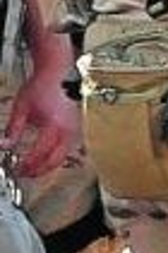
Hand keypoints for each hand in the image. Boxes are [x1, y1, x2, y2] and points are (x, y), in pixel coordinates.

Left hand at [3, 61, 77, 177]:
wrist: (54, 78)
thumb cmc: (40, 89)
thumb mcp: (20, 109)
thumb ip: (12, 130)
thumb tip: (5, 146)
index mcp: (54, 124)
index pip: (40, 151)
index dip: (28, 163)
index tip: (18, 168)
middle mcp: (67, 129)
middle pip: (55, 159)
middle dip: (39, 170)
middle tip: (25, 174)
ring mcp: (74, 130)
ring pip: (63, 157)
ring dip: (48, 166)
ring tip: (34, 169)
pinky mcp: (75, 130)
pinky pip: (67, 150)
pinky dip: (56, 158)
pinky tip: (45, 160)